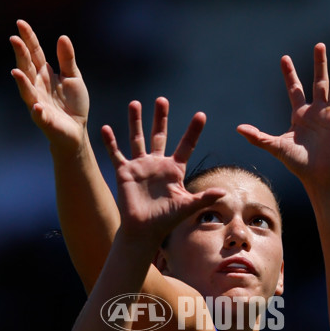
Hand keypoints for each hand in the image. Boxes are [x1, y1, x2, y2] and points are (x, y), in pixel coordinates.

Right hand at [10, 19, 88, 149]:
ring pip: (27, 91)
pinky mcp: (45, 121)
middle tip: (15, 39)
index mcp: (44, 74)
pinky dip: (38, 112)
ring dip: (21, 82)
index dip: (28, 39)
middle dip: (21, 54)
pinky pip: (40, 116)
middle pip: (27, 67)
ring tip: (16, 71)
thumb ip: (67, 60)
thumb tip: (63, 37)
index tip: (20, 23)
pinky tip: (37, 106)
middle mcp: (37, 86)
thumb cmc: (73, 104)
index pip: (34, 53)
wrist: (77, 131)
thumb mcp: (73, 77)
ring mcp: (38, 103)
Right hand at [101, 98, 223, 242]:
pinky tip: (105, 128)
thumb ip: (204, 198)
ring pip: (137, 138)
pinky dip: (110, 142)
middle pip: (160, 135)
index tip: (201, 115)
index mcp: (174, 170)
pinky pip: (116, 153)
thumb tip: (224, 193)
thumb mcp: (186, 207)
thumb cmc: (166, 221)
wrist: (143, 231)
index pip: (186, 146)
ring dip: (136, 121)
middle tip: (162, 100)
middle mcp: (157, 164)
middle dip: (161, 118)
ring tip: (135, 103)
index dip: (193, 131)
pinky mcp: (125, 172)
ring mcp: (140, 166)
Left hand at [237, 43, 329, 192]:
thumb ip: (258, 137)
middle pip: (318, 82)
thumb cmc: (297, 163)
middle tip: (319, 45)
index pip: (294, 89)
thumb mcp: (276, 147)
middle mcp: (316, 111)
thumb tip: (238, 129)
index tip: (284, 58)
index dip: (289, 74)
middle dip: (319, 64)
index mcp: (300, 114)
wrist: (317, 177)